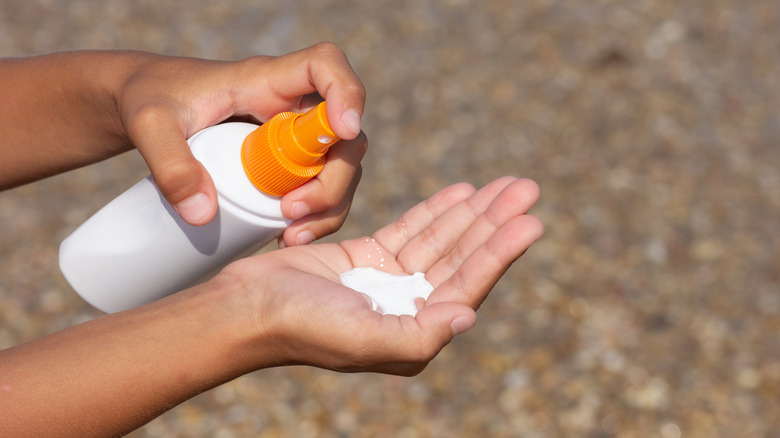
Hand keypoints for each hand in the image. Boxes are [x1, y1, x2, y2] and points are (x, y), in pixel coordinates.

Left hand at [118, 43, 365, 243]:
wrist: (142, 106)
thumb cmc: (148, 99)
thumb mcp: (150, 126)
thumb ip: (170, 165)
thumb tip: (203, 214)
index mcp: (265, 80)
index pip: (324, 65)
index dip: (346, 92)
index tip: (342, 130)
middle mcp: (291, 105)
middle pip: (345, 135)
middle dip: (334, 179)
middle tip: (291, 213)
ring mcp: (293, 136)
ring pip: (340, 166)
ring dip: (330, 205)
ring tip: (290, 236)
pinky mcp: (287, 162)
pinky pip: (320, 186)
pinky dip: (317, 215)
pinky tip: (287, 237)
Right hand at [221, 177, 542, 375]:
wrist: (247, 309)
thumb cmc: (302, 328)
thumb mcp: (363, 337)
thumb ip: (419, 333)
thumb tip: (469, 316)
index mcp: (415, 333)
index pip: (468, 284)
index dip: (500, 252)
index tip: (530, 221)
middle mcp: (409, 308)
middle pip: (462, 255)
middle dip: (495, 222)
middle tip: (527, 187)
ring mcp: (389, 281)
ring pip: (441, 239)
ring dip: (473, 211)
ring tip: (506, 184)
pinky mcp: (368, 259)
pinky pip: (411, 230)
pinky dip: (436, 211)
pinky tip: (462, 194)